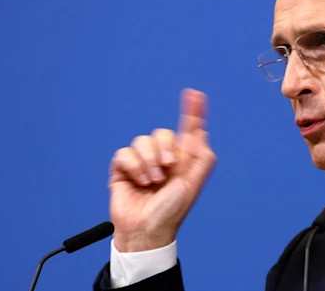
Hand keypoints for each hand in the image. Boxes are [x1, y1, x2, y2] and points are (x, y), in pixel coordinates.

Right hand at [108, 88, 215, 251]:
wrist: (148, 229)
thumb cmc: (172, 211)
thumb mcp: (192, 184)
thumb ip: (201, 158)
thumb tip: (200, 132)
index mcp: (182, 159)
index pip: (188, 129)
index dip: (192, 112)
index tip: (196, 94)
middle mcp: (162, 157)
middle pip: (162, 133)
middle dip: (166, 148)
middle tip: (169, 168)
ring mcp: (142, 162)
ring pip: (142, 141)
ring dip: (149, 162)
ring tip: (152, 182)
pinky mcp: (123, 169)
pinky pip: (125, 153)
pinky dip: (134, 167)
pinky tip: (139, 182)